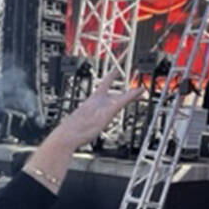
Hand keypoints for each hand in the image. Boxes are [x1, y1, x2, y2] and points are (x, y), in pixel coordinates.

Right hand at [21, 71, 141, 192]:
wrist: (67, 136)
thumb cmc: (68, 134)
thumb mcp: (76, 127)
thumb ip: (78, 126)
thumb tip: (72, 132)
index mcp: (88, 103)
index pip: (99, 87)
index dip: (107, 79)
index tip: (113, 72)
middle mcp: (96, 101)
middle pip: (111, 91)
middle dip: (119, 87)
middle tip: (129, 81)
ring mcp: (102, 106)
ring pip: (121, 96)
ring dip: (132, 92)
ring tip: (141, 89)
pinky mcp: (108, 111)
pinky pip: (124, 100)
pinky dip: (133, 95)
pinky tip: (140, 91)